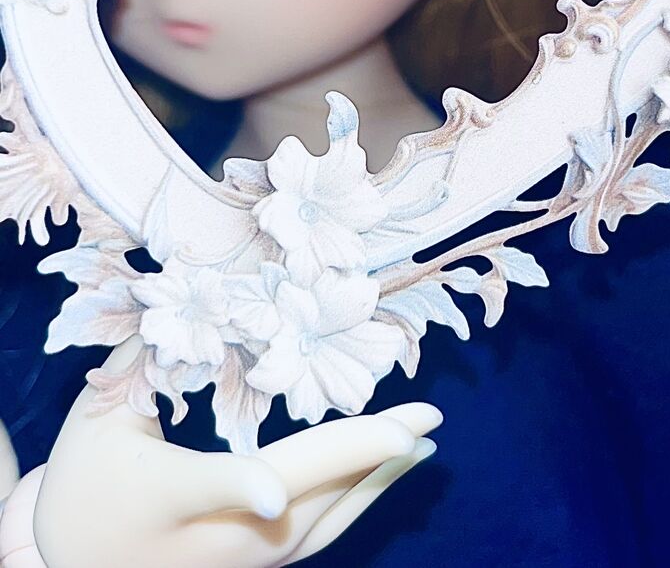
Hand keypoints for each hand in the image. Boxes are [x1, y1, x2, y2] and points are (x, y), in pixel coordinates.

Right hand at [19, 338, 440, 567]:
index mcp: (159, 498)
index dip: (239, 489)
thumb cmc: (86, 481)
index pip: (202, 488)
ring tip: (426, 441)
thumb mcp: (97, 418)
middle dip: (360, 460)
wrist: (75, 567)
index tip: (275, 495)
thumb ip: (147, 359)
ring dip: (377, 481)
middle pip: (291, 508)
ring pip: (318, 529)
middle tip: (424, 421)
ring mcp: (237, 564)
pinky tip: (391, 470)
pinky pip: (320, 537)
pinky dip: (361, 500)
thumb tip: (197, 296)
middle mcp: (205, 543)